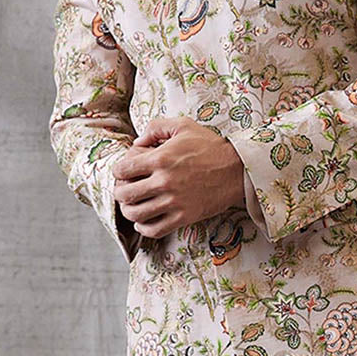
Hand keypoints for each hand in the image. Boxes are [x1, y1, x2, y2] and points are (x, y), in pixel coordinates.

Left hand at [111, 116, 246, 238]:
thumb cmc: (210, 146)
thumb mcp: (184, 125)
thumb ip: (156, 127)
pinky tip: (145, 220)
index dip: (118, 170)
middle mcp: (164, 182)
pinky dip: (144, 227)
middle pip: (125, 194)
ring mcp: (173, 202)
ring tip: (134, 205)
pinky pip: (153, 230)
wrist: (237, 170)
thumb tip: (137, 142)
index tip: (124, 171)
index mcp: (160, 159)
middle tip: (125, 189)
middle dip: (120, 192)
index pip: (123, 170)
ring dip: (129, 210)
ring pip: (136, 214)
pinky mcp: (183, 217)